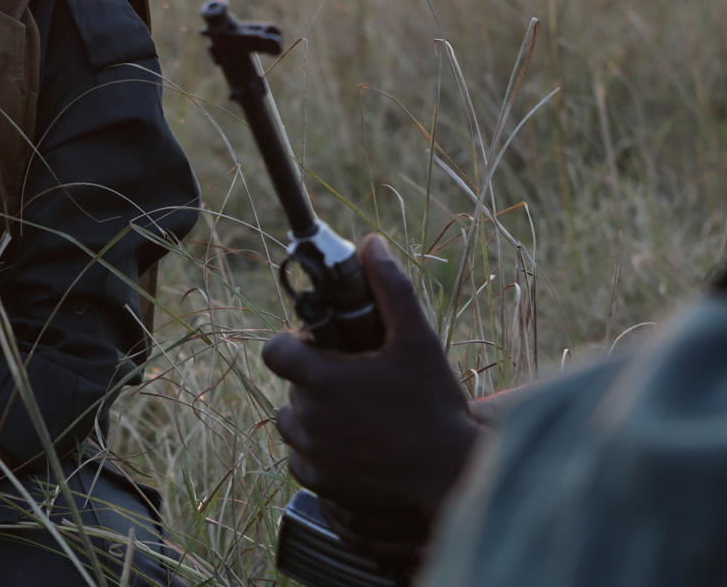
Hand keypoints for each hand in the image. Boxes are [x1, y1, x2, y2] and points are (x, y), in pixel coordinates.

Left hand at [261, 235, 482, 536]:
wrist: (453, 477)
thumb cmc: (436, 407)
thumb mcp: (418, 341)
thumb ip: (391, 289)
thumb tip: (372, 243)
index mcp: (322, 378)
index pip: (274, 350)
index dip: (293, 344)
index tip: (321, 347)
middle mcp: (308, 416)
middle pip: (290, 385)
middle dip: (314, 379)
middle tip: (355, 382)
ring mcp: (312, 452)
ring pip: (293, 422)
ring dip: (313, 414)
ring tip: (356, 414)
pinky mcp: (319, 482)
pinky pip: (301, 458)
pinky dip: (319, 450)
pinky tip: (354, 444)